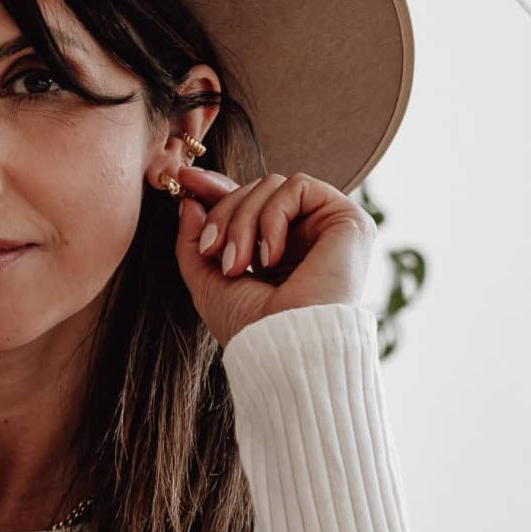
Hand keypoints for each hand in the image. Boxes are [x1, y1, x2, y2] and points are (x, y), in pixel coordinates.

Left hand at [171, 162, 376, 348]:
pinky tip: (270, 258)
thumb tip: (189, 202)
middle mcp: (304, 236)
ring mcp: (327, 226)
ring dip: (243, 221)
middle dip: (224, 215)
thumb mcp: (207, 283)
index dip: (215, 189)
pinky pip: (298, 186)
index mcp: (276, 250)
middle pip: (254, 190)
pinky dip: (272, 217)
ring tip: (237, 265)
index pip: (247, 202)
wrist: (284, 349)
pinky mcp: (348, 219)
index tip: (183, 182)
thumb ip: (194, 243)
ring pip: (272, 185)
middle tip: (213, 253)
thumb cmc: (249, 330)